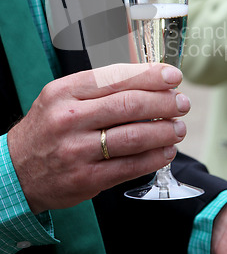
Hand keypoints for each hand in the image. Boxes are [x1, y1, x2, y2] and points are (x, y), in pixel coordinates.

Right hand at [7, 63, 189, 213]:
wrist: (16, 170)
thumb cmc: (48, 127)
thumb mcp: (62, 96)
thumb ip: (99, 87)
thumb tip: (148, 80)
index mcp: (66, 91)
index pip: (116, 76)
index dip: (150, 75)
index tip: (173, 76)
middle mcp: (70, 118)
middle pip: (129, 104)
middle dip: (164, 102)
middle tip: (182, 103)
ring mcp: (77, 150)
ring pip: (133, 136)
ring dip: (164, 130)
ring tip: (178, 128)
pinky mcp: (85, 179)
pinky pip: (129, 166)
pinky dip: (154, 158)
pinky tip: (166, 151)